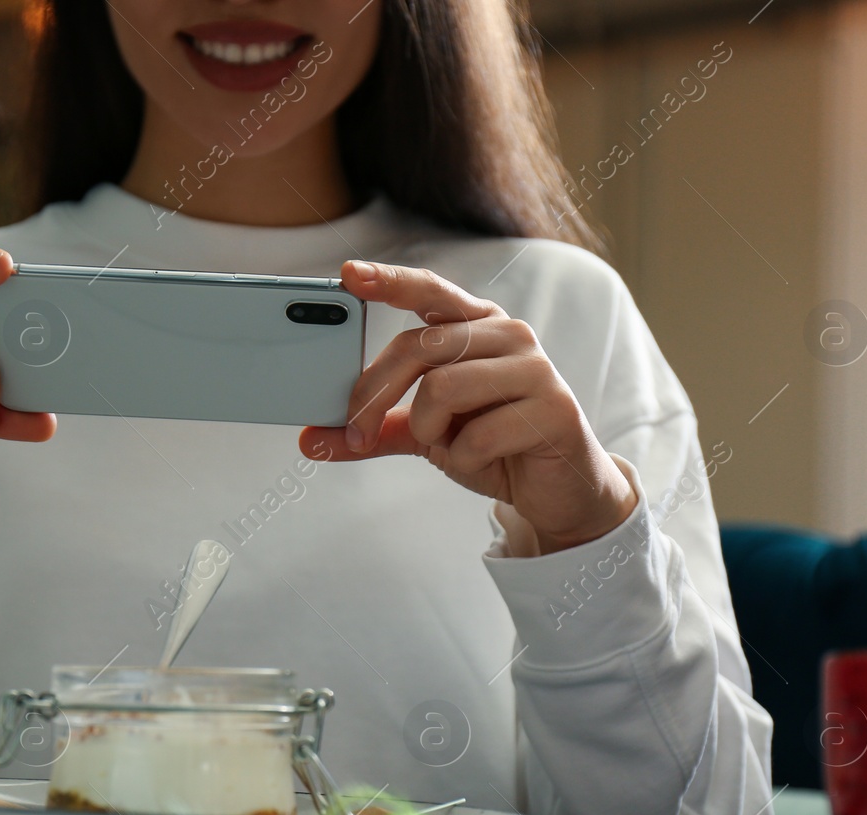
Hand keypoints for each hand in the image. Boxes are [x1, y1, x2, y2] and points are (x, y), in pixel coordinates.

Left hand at [300, 260, 636, 553]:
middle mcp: (507, 334)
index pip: (429, 289)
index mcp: (475, 325)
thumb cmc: (492, 444)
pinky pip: (477, 435)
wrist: (555, 488)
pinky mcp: (554, 409)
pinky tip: (484, 460)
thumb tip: (310, 440)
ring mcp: (535, 368)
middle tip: (354, 433)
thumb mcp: (425, 433)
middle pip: (419, 346)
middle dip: (375, 395)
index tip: (348, 275)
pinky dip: (464, 459)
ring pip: (443, 387)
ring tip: (448, 445)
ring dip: (429, 430)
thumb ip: (374, 429)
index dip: (390, 280)